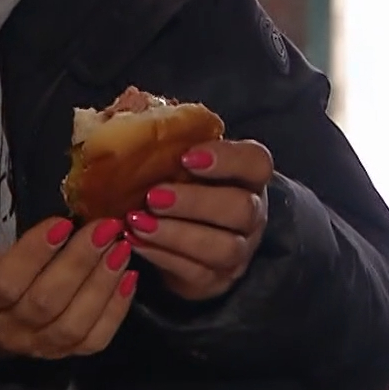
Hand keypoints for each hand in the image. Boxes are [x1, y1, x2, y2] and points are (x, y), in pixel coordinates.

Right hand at [0, 189, 137, 358]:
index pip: (6, 282)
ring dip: (102, 286)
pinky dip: (115, 312)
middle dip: (80, 263)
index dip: (34, 254)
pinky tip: (129, 278)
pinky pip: (92, 342)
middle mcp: (5, 330)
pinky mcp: (60, 353)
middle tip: (106, 228)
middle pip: (46, 303)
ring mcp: (35, 346)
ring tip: (121, 249)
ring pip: (73, 325)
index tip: (62, 222)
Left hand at [124, 139, 272, 301]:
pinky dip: (162, 256)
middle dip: (196, 202)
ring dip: (177, 234)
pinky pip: (196, 273)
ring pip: (223, 247)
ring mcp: (239, 252)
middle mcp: (253, 215)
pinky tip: (134, 241)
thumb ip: (167, 138)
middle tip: (153, 195)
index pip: (256, 162)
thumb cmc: (179, 185)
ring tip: (137, 221)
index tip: (187, 157)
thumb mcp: (177, 159)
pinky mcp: (215, 280)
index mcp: (248, 177)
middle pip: (242, 209)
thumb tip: (132, 108)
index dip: (226, 159)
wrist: (183, 239)